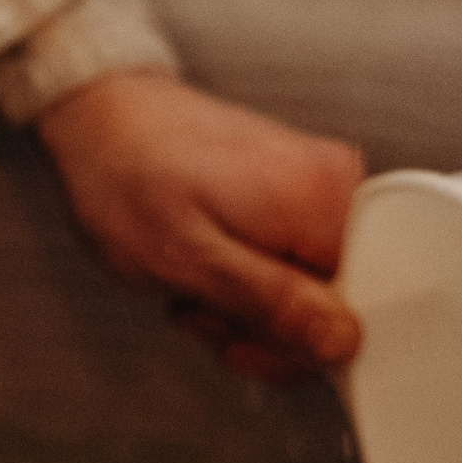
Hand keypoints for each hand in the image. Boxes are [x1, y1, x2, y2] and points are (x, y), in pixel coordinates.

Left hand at [38, 69, 363, 379]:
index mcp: (325, 199)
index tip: (241, 340)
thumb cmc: (126, 177)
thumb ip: (271, 305)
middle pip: (338, 306)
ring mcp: (320, 187)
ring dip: (246, 307)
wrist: (100, 118)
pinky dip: (246, 280)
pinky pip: (293, 265)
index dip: (298, 344)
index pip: (361, 311)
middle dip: (265, 328)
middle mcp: (339, 186)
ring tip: (192, 281)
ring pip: (310, 293)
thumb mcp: (189, 260)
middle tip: (204, 307)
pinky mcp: (298, 192)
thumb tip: (341, 343)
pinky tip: (204, 265)